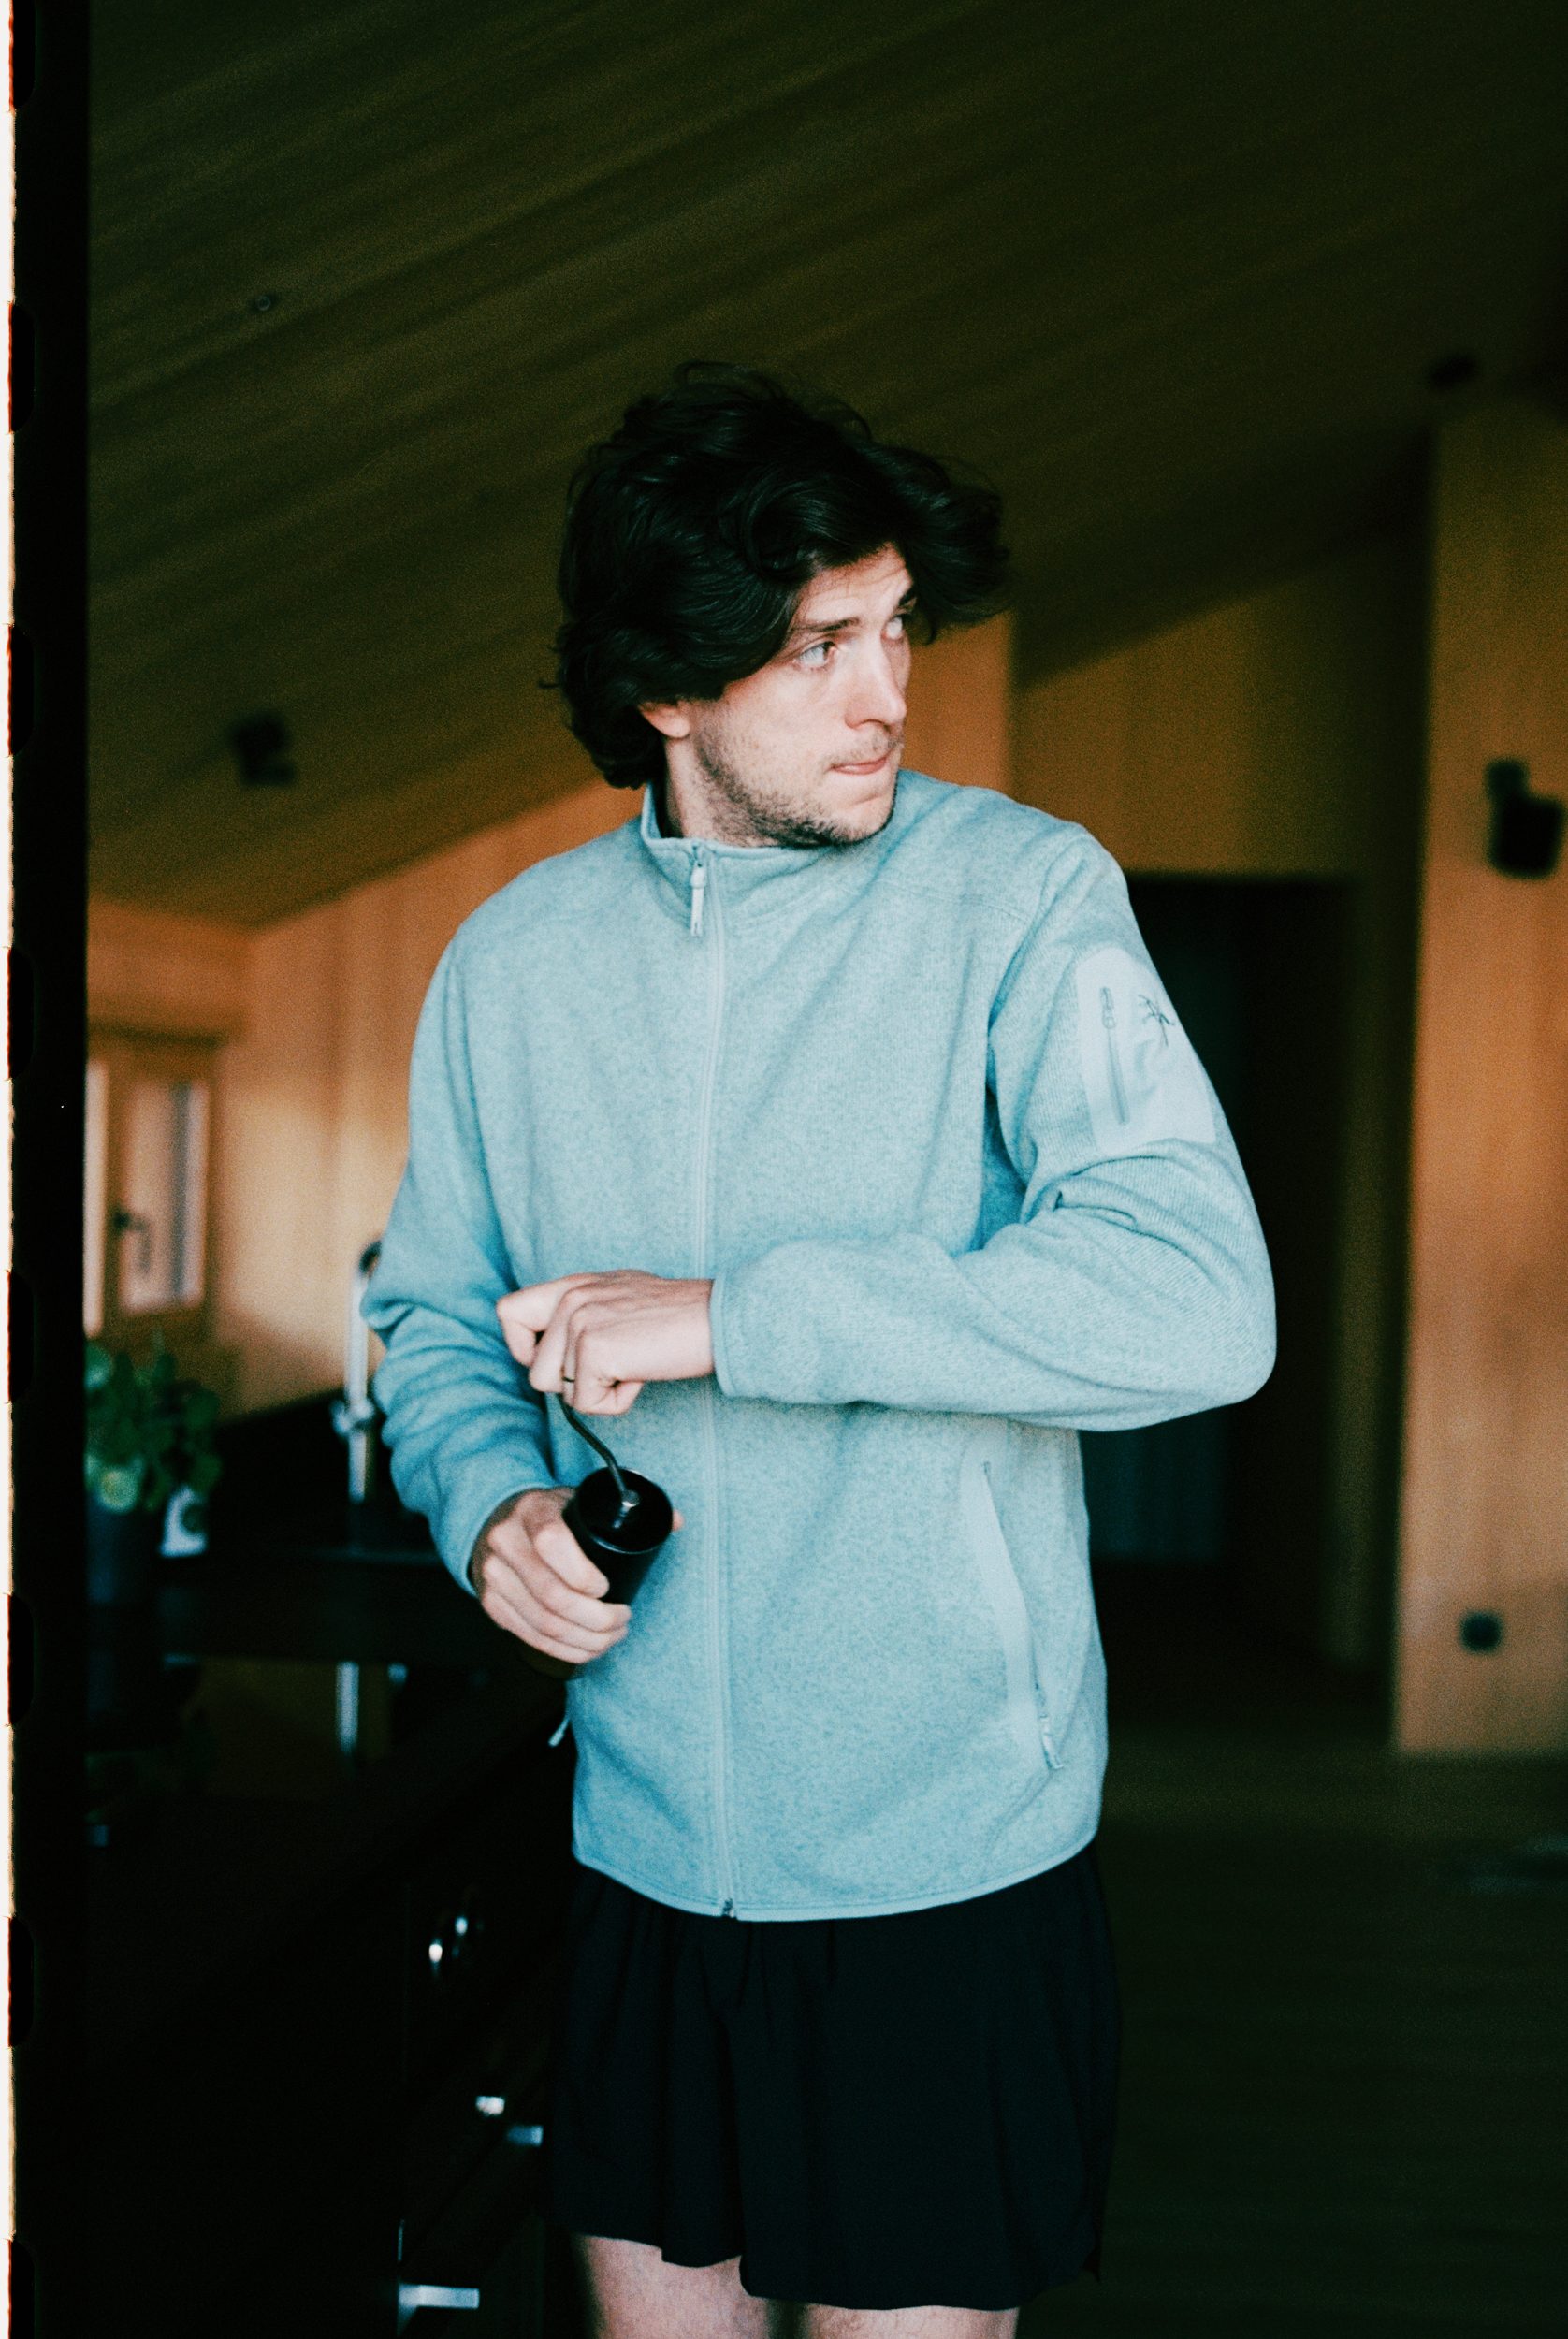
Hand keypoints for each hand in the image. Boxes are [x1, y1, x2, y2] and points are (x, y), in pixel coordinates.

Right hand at [469, 1485, 680, 1669]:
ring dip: (585, 1640)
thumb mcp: (581, 1499)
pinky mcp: (492, 1604)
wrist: (497, 1521)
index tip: (609, 1588)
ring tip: (611, 1638)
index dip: (584, 1574)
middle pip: (552, 1595)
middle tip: (623, 1620)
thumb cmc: (552, 1513)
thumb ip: (628, 1509)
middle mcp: (505, 1542)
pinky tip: (588, 1649)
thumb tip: (677, 1521)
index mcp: (532, 1510)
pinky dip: (564, 1651)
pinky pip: (530, 1637)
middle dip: (596, 1619)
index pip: (551, 1542)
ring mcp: (494, 1576)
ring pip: (543, 1623)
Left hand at [497, 1271, 714, 1415]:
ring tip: (633, 1364)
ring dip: (597, 1391)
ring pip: (557, 1390)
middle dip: (572, 1383)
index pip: (507, 1312)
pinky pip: (585, 1403)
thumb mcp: (620, 1299)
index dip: (522, 1347)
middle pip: (534, 1369)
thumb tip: (563, 1354)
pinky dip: (616, 1401)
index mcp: (573, 1284)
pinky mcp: (592, 1349)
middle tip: (614, 1365)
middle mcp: (570, 1297)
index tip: (559, 1359)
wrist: (718, 1319)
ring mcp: (578, 1321)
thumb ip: (585, 1314)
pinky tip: (641, 1373)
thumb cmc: (681, 1318)